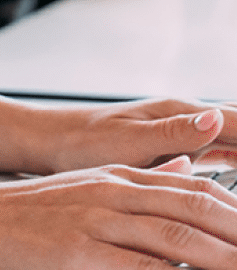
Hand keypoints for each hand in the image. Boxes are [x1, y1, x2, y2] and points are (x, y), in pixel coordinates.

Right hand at [0, 162, 236, 269]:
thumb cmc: (19, 213)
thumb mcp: (80, 186)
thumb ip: (131, 185)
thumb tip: (179, 172)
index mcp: (112, 176)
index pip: (191, 186)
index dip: (234, 206)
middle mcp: (110, 192)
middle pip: (195, 207)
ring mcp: (96, 221)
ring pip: (178, 236)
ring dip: (226, 256)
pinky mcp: (80, 253)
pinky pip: (144, 267)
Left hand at [35, 99, 236, 172]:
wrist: (50, 143)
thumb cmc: (81, 141)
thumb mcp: (128, 141)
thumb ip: (173, 133)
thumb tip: (215, 118)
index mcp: (178, 114)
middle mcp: (184, 120)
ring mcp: (181, 134)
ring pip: (236, 142)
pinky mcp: (175, 151)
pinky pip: (221, 155)